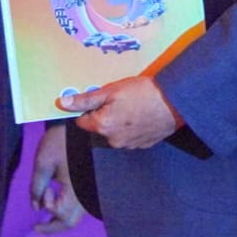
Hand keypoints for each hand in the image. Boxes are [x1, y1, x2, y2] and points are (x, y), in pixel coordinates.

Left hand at [30, 124, 83, 233]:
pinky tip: (55, 204)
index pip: (59, 211)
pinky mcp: (88, 187)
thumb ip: (36, 187)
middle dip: (52, 227)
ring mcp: (88, 192)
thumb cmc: (62, 143)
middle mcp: (84, 196)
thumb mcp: (43, 162)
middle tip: (37, 228)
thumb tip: (35, 208)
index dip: (47, 202)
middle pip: (69, 222)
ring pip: (75, 216)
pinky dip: (65, 210)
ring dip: (59, 219)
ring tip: (44, 221)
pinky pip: (77, 207)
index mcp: (75, 190)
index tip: (45, 187)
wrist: (84, 128)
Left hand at [59, 75, 181, 149]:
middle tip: (119, 100)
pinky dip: (131, 127)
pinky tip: (141, 115)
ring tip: (132, 106)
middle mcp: (113, 141)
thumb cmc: (142, 92)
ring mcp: (129, 145)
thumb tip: (61, 103)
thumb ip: (85, 99)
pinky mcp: (143, 145)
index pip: (82, 121)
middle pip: (99, 128)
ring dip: (118, 122)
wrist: (175, 102)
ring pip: (114, 133)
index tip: (101, 98)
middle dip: (104, 115)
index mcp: (102, 127)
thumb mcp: (111, 90)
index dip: (89, 109)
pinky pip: (129, 136)